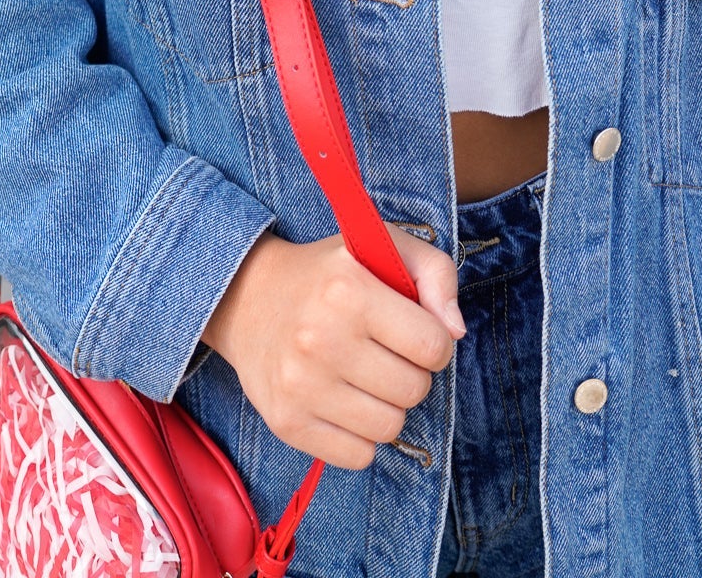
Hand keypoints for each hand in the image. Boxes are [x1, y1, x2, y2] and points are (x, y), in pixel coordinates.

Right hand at [199, 224, 462, 468]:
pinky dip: (361, 435)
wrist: (246, 297)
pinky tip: (345, 401)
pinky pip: (358, 456)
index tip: (414, 332)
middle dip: (412, 373)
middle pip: (414, 390)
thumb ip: (436, 274)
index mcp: (349, 289)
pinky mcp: (287, 422)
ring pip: (390, 427)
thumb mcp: (384, 245)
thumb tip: (455, 332)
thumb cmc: (327, 273)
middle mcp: (321, 338)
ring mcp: (301, 385)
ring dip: (388, 405)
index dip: (435, 341)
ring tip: (365, 376)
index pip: (433, 345)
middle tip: (386, 353)